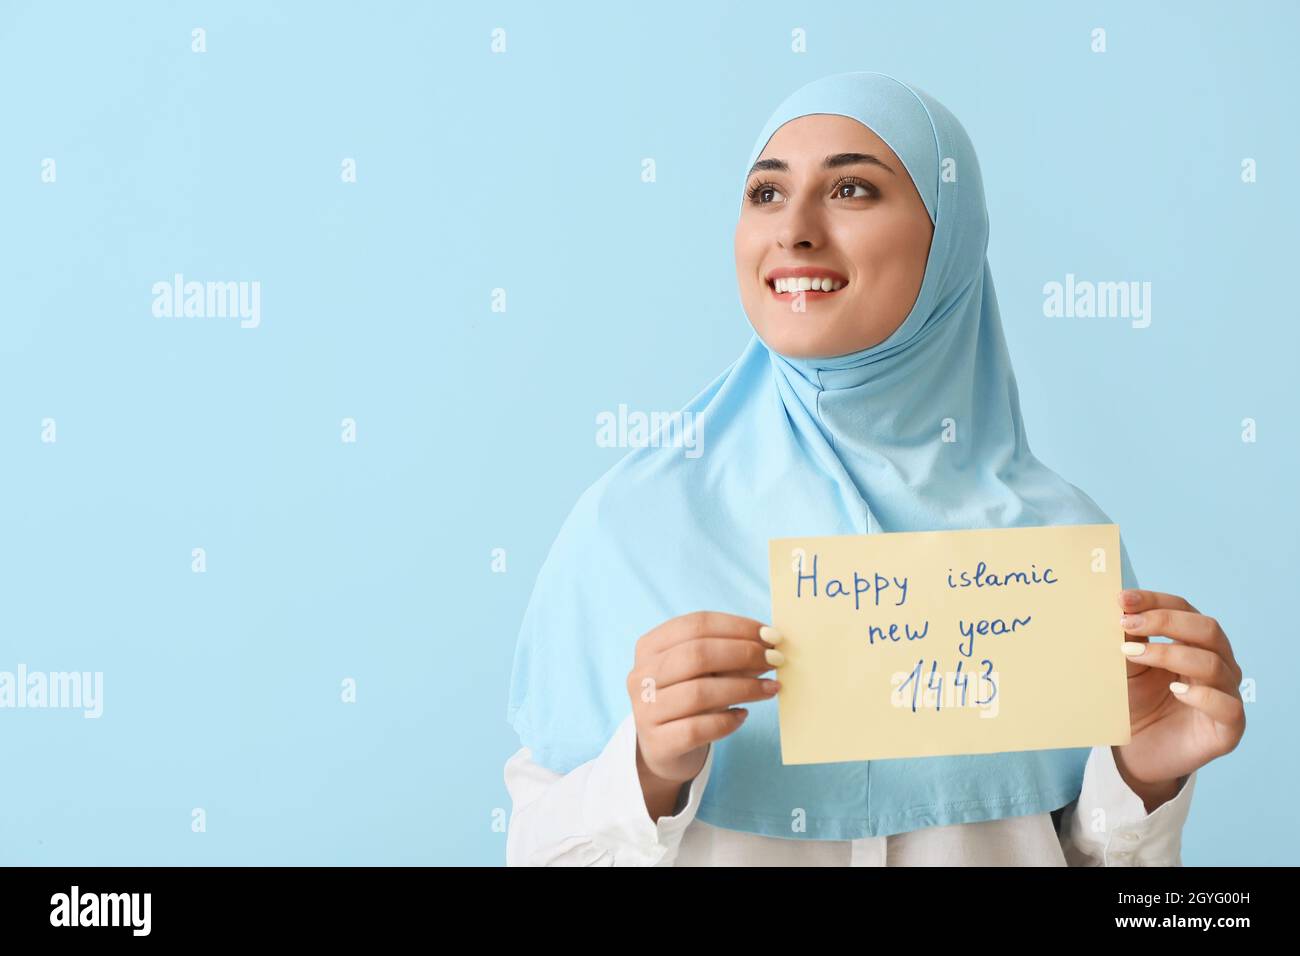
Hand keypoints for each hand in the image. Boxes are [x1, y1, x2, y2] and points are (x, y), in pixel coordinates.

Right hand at [626, 611, 781, 818]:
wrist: (665, 748)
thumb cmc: (690, 700)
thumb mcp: (707, 672)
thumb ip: (732, 657)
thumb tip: (769, 645)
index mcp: (651, 646)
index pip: (696, 625)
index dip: (737, 627)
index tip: (771, 635)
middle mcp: (641, 675)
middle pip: (696, 655)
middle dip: (743, 654)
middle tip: (775, 660)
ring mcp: (645, 710)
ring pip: (699, 692)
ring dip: (744, 687)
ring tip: (771, 688)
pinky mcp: (657, 743)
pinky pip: (697, 729)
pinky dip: (726, 721)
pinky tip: (743, 715)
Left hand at [1113, 588, 1245, 810]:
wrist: (1137, 752)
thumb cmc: (1136, 703)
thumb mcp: (1125, 667)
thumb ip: (1129, 640)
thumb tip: (1118, 609)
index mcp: (1195, 642)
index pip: (1184, 609)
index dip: (1155, 601)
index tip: (1122, 599)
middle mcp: (1218, 663)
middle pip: (1207, 629)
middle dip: (1165, 621)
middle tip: (1126, 623)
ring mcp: (1226, 694)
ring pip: (1213, 664)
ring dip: (1170, 654)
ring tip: (1133, 655)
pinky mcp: (1229, 727)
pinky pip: (1227, 706)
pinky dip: (1201, 695)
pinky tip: (1175, 691)